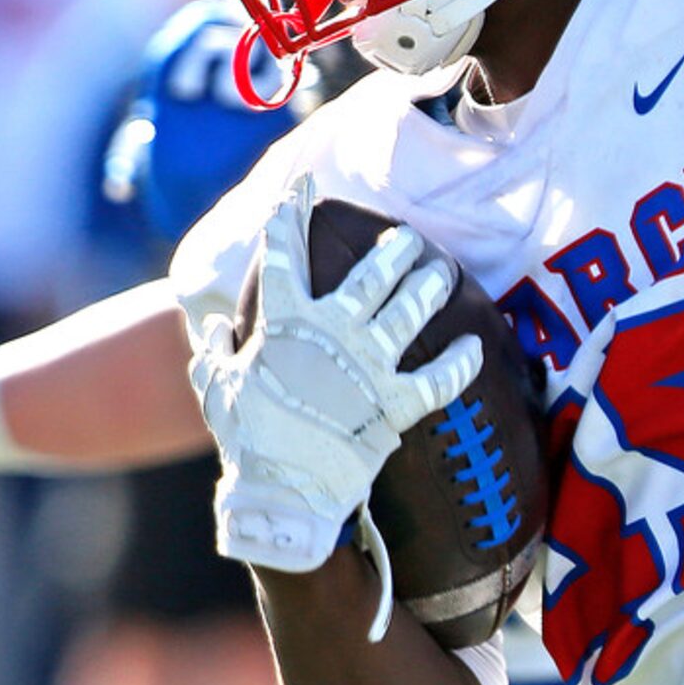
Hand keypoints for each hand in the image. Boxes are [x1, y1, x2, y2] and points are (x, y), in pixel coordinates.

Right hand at [189, 182, 480, 573]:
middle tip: (407, 238)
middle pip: (370, 275)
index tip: (305, 186)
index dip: (292, 214)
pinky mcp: (394, 406)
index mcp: (282, 325)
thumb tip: (209, 328)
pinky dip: (459, 363)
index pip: (283, 254)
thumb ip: (214, 354)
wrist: (282, 498)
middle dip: (393, 249)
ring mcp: (366, 369)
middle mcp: (329, 336)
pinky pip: (438, 379)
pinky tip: (474, 346)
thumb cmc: (247, 444)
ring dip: (429, 285)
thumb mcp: (217, 391)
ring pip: (409, 311)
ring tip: (443, 269)